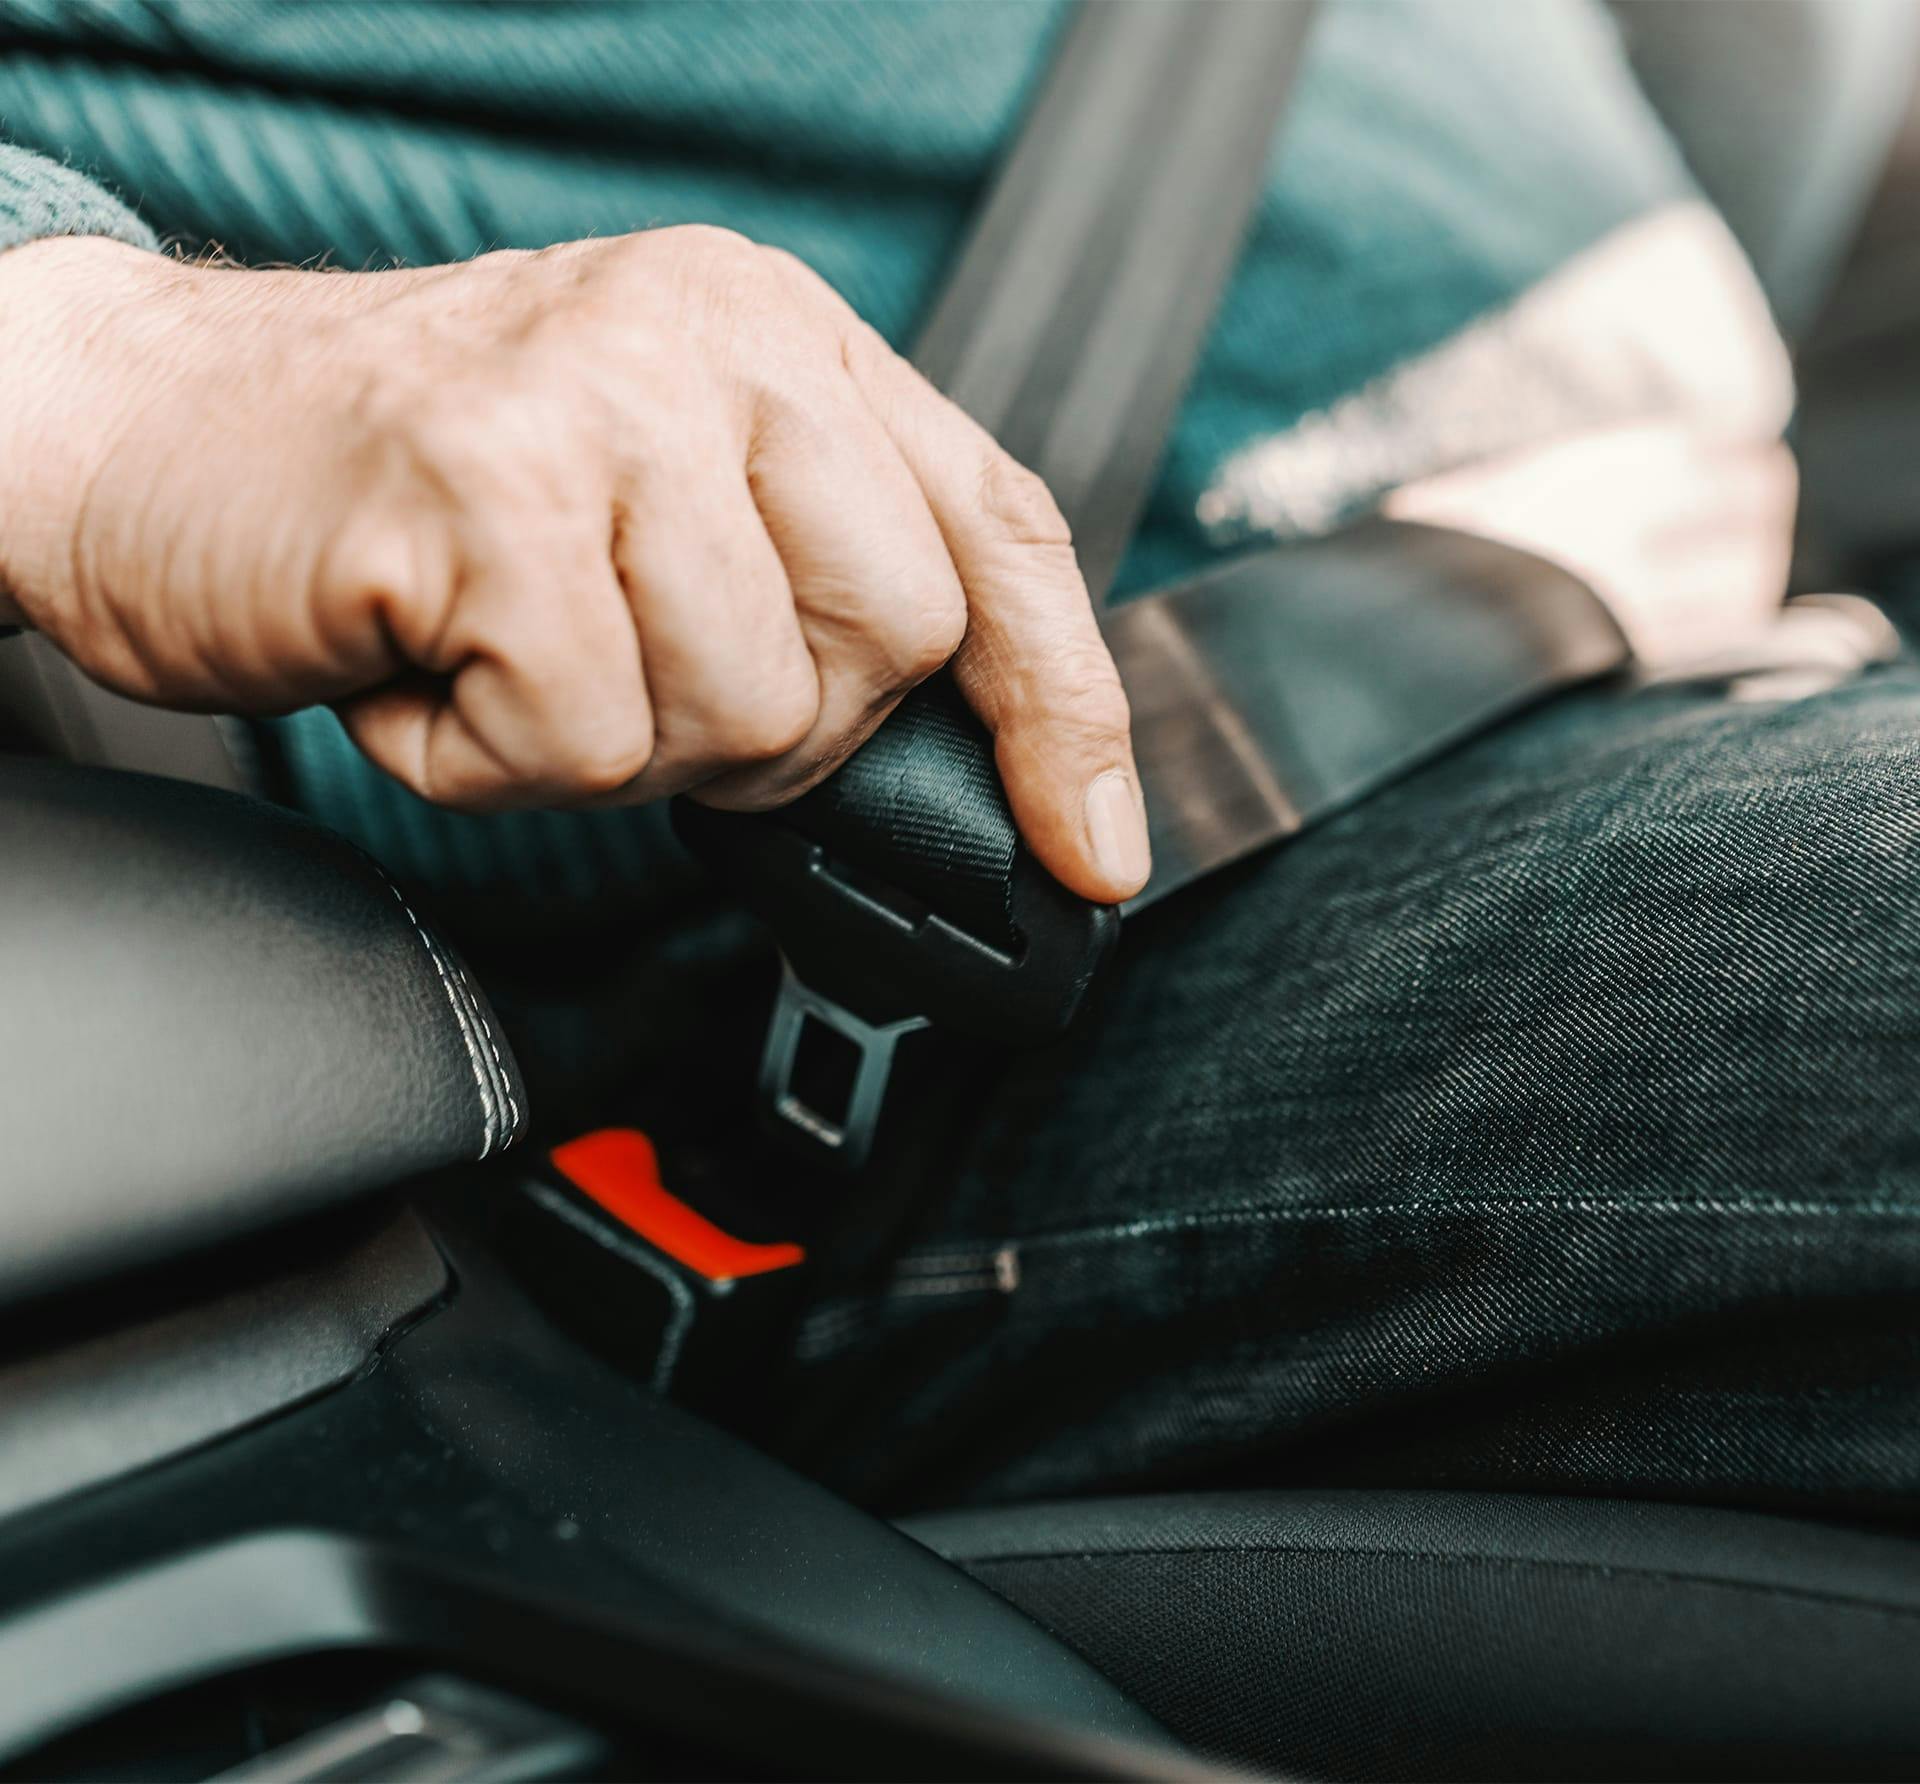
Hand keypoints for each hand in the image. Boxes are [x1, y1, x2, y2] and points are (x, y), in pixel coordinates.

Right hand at [0, 229, 1149, 900]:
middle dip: (770, 728)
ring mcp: (599, 402)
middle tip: (629, 679)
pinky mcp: (487, 491)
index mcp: (781, 338)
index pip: (1000, 530)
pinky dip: (495, 757)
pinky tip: (432, 664)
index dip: (1067, 709)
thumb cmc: (414, 494)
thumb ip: (806, 571)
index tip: (1092, 850)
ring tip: (510, 653)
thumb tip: (964, 749)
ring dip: (615, 742)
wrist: (155, 438)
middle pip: (889, 644)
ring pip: (745, 707)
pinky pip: (587, 736)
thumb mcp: (654, 492)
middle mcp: (710, 338)